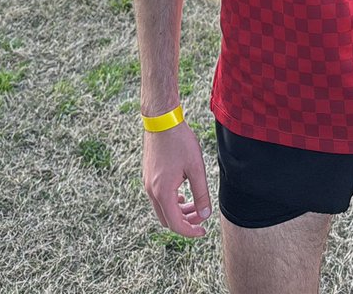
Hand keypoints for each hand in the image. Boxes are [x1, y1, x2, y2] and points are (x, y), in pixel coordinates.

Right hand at [143, 121, 211, 236]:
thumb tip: (205, 215)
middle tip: (201, 216)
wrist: (161, 119)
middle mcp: (151, 191)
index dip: (190, 231)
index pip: (175, 224)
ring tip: (195, 205)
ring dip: (178, 212)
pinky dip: (171, 202)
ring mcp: (147, 183)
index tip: (203, 232)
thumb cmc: (180, 141)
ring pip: (162, 209)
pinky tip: (183, 194)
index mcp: (162, 192)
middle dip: (185, 222)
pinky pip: (158, 197)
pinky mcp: (148, 176)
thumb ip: (201, 193)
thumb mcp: (196, 167)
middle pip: (167, 219)